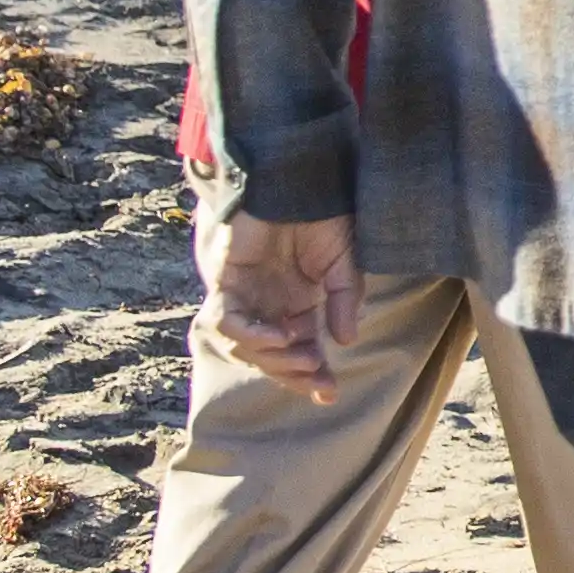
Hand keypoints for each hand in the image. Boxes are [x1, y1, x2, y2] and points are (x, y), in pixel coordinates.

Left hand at [209, 211, 359, 390]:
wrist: (295, 180)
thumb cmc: (321, 216)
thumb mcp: (345, 264)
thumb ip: (344, 301)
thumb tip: (347, 341)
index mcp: (297, 306)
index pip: (300, 352)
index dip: (311, 376)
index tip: (330, 392)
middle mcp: (268, 306)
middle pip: (270, 359)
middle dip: (293, 375)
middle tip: (318, 378)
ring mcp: (246, 295)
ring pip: (245, 348)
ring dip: (274, 360)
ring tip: (305, 355)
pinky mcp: (226, 281)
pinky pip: (227, 320)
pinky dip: (251, 335)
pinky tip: (279, 335)